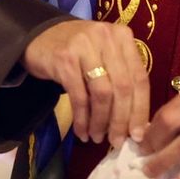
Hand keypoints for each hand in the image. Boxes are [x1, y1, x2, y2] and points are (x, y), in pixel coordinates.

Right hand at [22, 20, 149, 145]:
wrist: (38, 37)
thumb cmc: (78, 51)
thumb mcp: (105, 56)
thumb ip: (122, 79)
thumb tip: (136, 123)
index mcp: (123, 37)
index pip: (140, 78)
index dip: (141, 109)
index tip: (138, 134)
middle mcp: (107, 38)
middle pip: (123, 87)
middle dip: (121, 120)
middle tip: (117, 141)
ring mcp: (85, 46)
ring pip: (102, 93)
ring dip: (101, 121)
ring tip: (97, 138)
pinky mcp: (64, 59)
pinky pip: (79, 96)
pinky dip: (82, 118)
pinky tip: (82, 131)